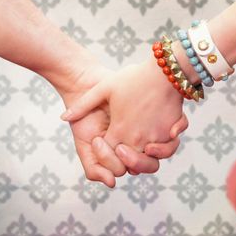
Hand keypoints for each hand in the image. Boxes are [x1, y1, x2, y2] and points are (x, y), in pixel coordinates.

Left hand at [61, 57, 187, 177]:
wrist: (164, 70)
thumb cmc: (133, 77)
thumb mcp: (104, 88)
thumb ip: (83, 105)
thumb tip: (64, 117)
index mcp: (120, 131)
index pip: (109, 155)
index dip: (104, 152)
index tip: (103, 138)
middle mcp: (138, 139)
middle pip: (130, 165)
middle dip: (123, 160)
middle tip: (120, 146)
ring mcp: (156, 138)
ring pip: (150, 161)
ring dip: (144, 158)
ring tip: (140, 145)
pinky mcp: (171, 133)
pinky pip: (167, 149)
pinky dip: (162, 148)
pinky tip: (156, 139)